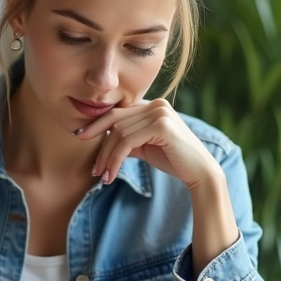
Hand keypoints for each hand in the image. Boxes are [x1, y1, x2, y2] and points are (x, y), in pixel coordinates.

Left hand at [76, 98, 221, 190]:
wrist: (199, 172)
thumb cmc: (173, 159)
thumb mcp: (144, 146)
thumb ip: (127, 139)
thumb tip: (103, 138)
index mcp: (152, 105)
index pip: (117, 112)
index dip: (96, 125)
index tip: (80, 138)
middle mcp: (156, 104)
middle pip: (115, 122)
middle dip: (101, 147)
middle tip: (94, 168)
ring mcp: (160, 113)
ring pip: (119, 133)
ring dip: (107, 158)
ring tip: (103, 176)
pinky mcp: (162, 125)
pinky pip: (127, 141)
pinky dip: (115, 159)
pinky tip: (111, 174)